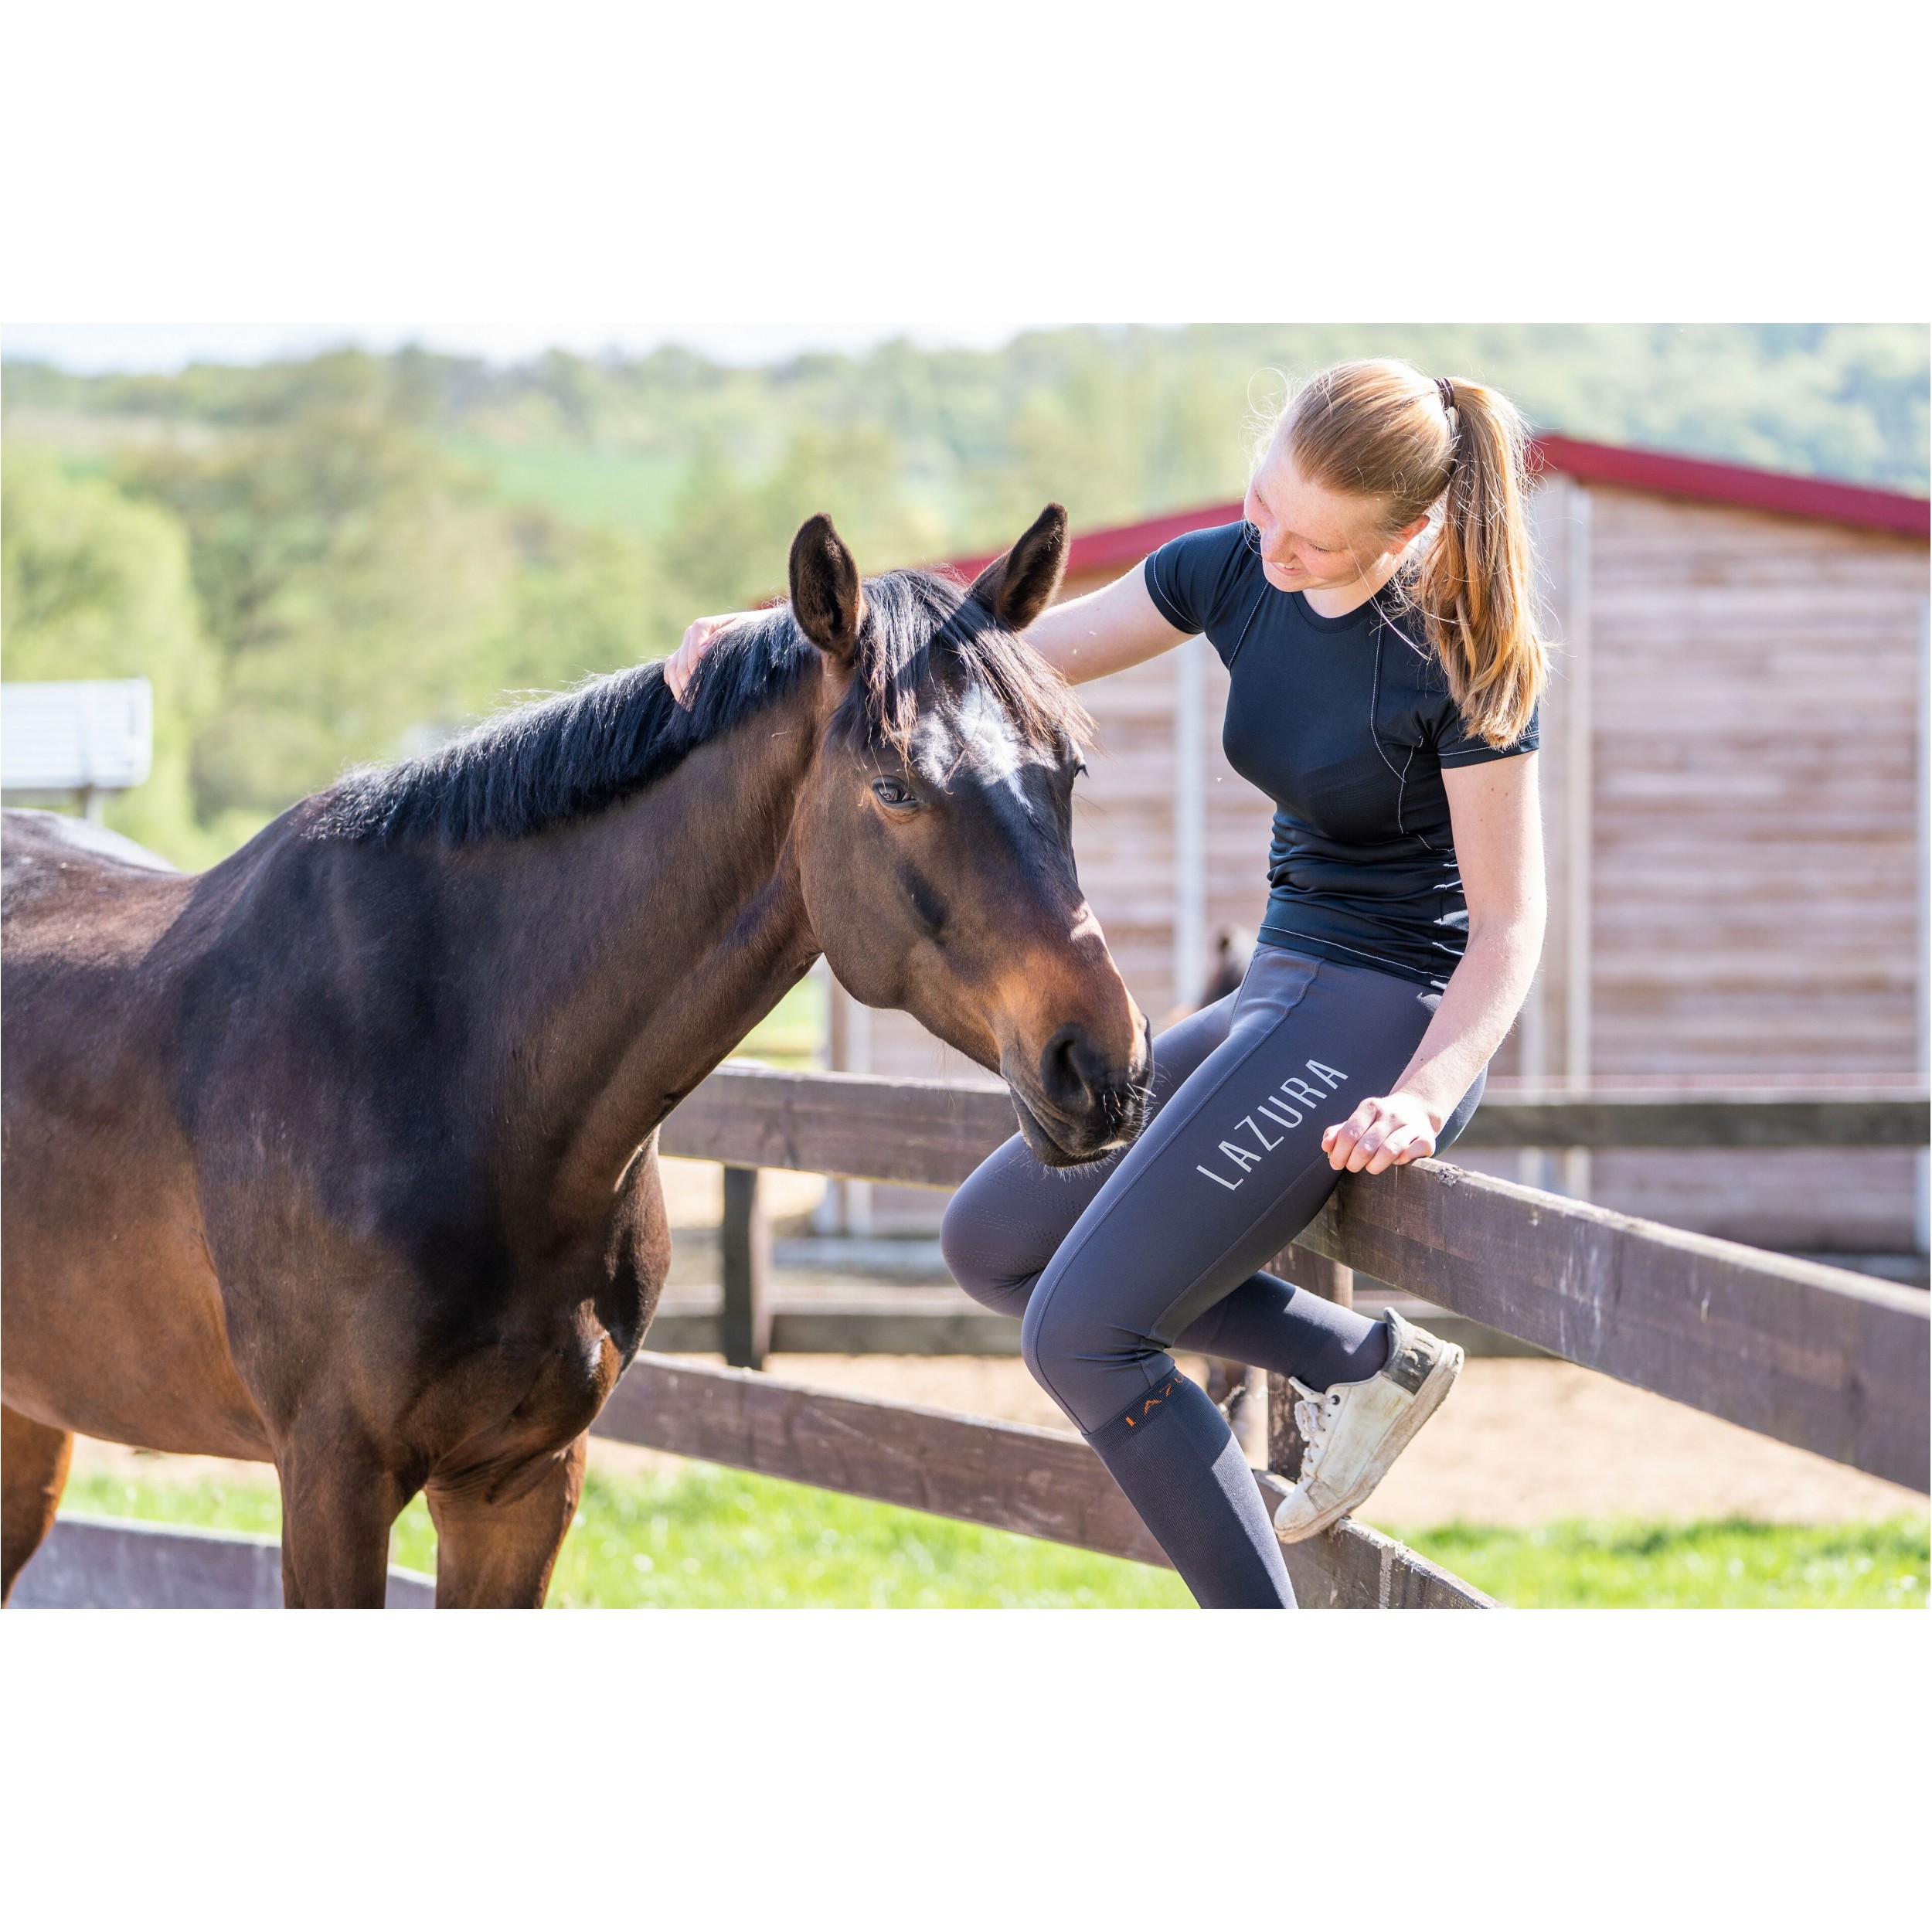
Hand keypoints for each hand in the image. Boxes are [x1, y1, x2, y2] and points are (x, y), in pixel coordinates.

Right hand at [664, 613, 745, 707]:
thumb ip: (724, 636)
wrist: (752, 628)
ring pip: (673, 667)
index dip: (695, 671)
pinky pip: (670, 670)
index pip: (692, 652)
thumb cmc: (752, 630)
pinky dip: (674, 684)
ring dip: (679, 688)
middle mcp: (690, 634)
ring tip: (689, 706)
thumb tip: (701, 651)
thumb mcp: (744, 628)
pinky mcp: (684, 655)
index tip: (702, 689)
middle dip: (687, 685)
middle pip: (681, 663)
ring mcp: (686, 645)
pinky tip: (683, 699)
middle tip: (695, 705)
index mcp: (702, 626)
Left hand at [1322, 1091, 1440, 1173]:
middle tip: (1353, 1167)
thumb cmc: (1381, 1121)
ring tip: (1371, 1167)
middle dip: (1354, 1163)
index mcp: (1370, 1107)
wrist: (1417, 1108)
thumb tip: (1325, 1146)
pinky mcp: (1426, 1138)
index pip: (1350, 1133)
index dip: (1339, 1153)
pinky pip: (1410, 1154)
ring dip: (1374, 1166)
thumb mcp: (1360, 1120)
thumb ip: (1340, 1132)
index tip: (1336, 1164)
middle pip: (1366, 1146)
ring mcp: (1410, 1125)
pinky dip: (1400, 1162)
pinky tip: (1396, 1161)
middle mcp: (1391, 1114)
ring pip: (1388, 1151)